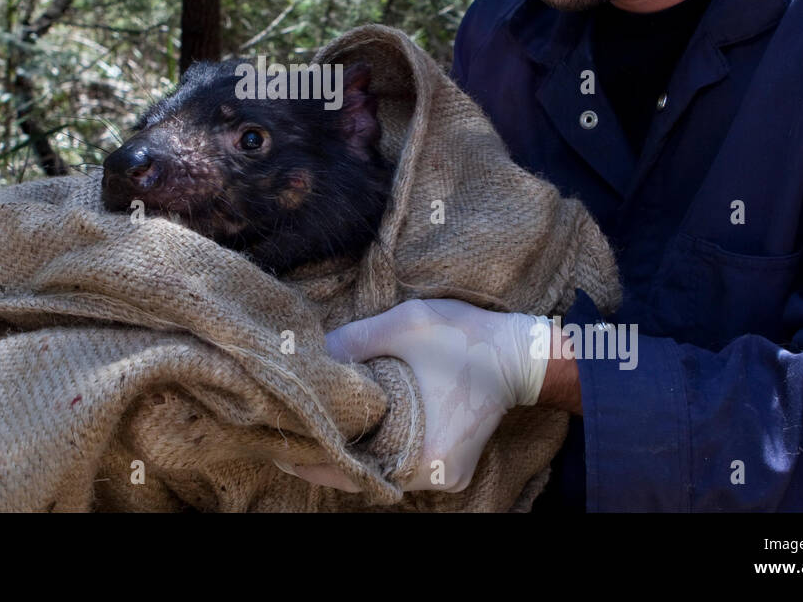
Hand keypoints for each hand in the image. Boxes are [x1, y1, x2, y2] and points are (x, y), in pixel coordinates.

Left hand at [277, 298, 555, 492]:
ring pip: (382, 472)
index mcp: (420, 451)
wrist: (523, 353)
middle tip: (289, 433)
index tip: (279, 442)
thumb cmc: (465, 337)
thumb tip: (309, 356)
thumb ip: (353, 341)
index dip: (309, 456)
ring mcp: (445, 477)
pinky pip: (402, 467)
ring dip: (353, 453)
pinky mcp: (453, 469)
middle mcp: (432, 476)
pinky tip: (355, 432)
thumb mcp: (404, 325)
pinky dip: (379, 452)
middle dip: (326, 454)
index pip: (347, 467)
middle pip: (362, 474)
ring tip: (315, 429)